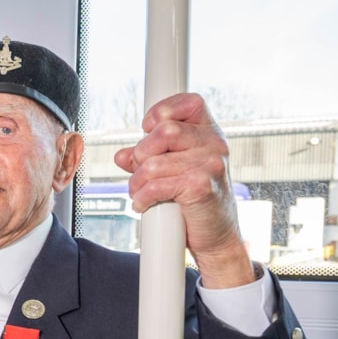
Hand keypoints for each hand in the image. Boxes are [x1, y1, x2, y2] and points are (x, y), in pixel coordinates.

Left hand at [113, 93, 254, 287]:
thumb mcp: (173, 172)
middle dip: (141, 154)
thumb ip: (148, 158)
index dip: (161, 112)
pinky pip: (156, 186)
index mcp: (209, 132)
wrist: (216, 236)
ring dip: (137, 182)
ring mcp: (211, 164)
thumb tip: (121, 155)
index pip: (188, 102)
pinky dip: (141, 197)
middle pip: (164, 131)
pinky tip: (142, 204)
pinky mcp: (202, 187)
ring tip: (139, 192)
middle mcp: (214, 143)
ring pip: (154, 163)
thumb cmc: (195, 202)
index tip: (147, 131)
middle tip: (140, 173)